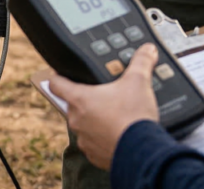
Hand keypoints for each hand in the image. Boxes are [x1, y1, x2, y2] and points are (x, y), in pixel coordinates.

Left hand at [48, 44, 160, 169]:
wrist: (143, 151)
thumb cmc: (134, 116)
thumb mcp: (139, 82)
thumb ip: (141, 63)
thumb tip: (147, 49)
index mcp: (79, 99)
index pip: (56, 84)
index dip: (58, 77)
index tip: (62, 74)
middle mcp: (76, 119)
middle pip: (72, 104)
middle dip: (86, 100)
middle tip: (103, 96)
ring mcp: (84, 139)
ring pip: (83, 125)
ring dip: (94, 121)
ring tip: (113, 116)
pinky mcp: (94, 155)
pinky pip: (93, 144)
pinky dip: (102, 139)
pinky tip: (117, 134)